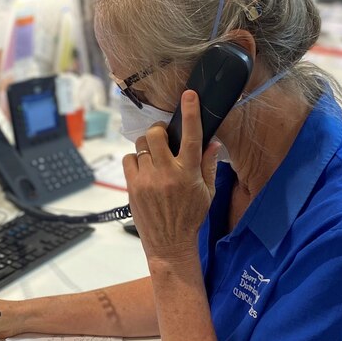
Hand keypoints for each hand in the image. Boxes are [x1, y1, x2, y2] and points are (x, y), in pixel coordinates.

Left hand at [123, 90, 219, 265]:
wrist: (169, 244)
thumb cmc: (191, 218)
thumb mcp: (207, 193)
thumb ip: (208, 165)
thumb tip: (212, 142)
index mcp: (189, 173)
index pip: (192, 136)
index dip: (190, 113)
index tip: (189, 96)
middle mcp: (167, 173)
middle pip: (156, 134)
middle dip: (159, 130)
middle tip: (164, 137)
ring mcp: (147, 180)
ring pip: (141, 146)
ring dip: (148, 147)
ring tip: (155, 158)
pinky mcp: (133, 187)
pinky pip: (129, 159)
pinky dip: (136, 159)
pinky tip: (144, 169)